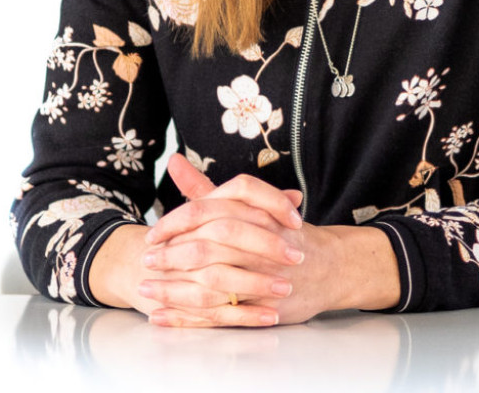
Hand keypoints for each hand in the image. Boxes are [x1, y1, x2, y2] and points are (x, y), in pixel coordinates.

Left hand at [140, 154, 400, 326]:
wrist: (331, 266)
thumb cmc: (284, 232)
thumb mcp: (247, 204)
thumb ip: (206, 188)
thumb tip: (174, 161)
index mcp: (254, 210)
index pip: (207, 211)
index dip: (176, 223)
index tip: (154, 234)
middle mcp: (261, 239)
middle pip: (207, 245)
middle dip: (172, 255)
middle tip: (147, 261)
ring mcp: (265, 273)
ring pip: (212, 281)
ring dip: (174, 288)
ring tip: (147, 290)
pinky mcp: (266, 304)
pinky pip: (222, 313)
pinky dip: (189, 317)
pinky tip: (165, 316)